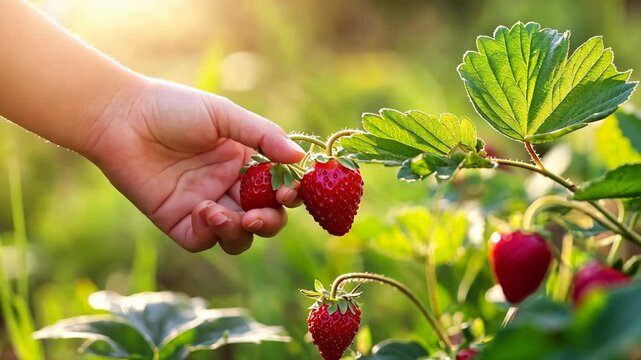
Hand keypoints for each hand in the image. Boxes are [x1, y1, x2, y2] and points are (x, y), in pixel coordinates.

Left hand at [82, 77, 304, 253]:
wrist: (121, 118)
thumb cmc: (173, 108)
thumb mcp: (224, 115)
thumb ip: (263, 136)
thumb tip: (301, 158)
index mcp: (245, 162)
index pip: (279, 187)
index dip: (290, 194)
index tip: (289, 192)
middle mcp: (229, 187)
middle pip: (265, 218)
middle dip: (269, 222)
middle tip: (257, 216)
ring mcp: (205, 206)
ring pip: (238, 237)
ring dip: (240, 232)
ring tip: (222, 213)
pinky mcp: (179, 221)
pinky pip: (204, 240)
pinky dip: (211, 233)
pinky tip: (203, 210)